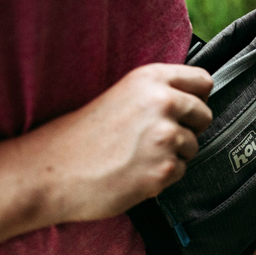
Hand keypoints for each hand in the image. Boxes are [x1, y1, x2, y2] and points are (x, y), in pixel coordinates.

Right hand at [43, 63, 213, 221]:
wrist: (51, 171)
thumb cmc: (80, 137)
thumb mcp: (122, 95)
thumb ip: (157, 92)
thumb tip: (194, 99)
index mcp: (151, 79)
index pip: (203, 81)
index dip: (198, 97)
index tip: (188, 107)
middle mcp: (162, 103)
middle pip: (204, 115)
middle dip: (188, 128)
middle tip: (157, 137)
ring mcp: (165, 137)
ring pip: (194, 146)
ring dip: (174, 154)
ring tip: (139, 155)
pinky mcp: (164, 168)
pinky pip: (181, 171)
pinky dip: (164, 175)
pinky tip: (137, 171)